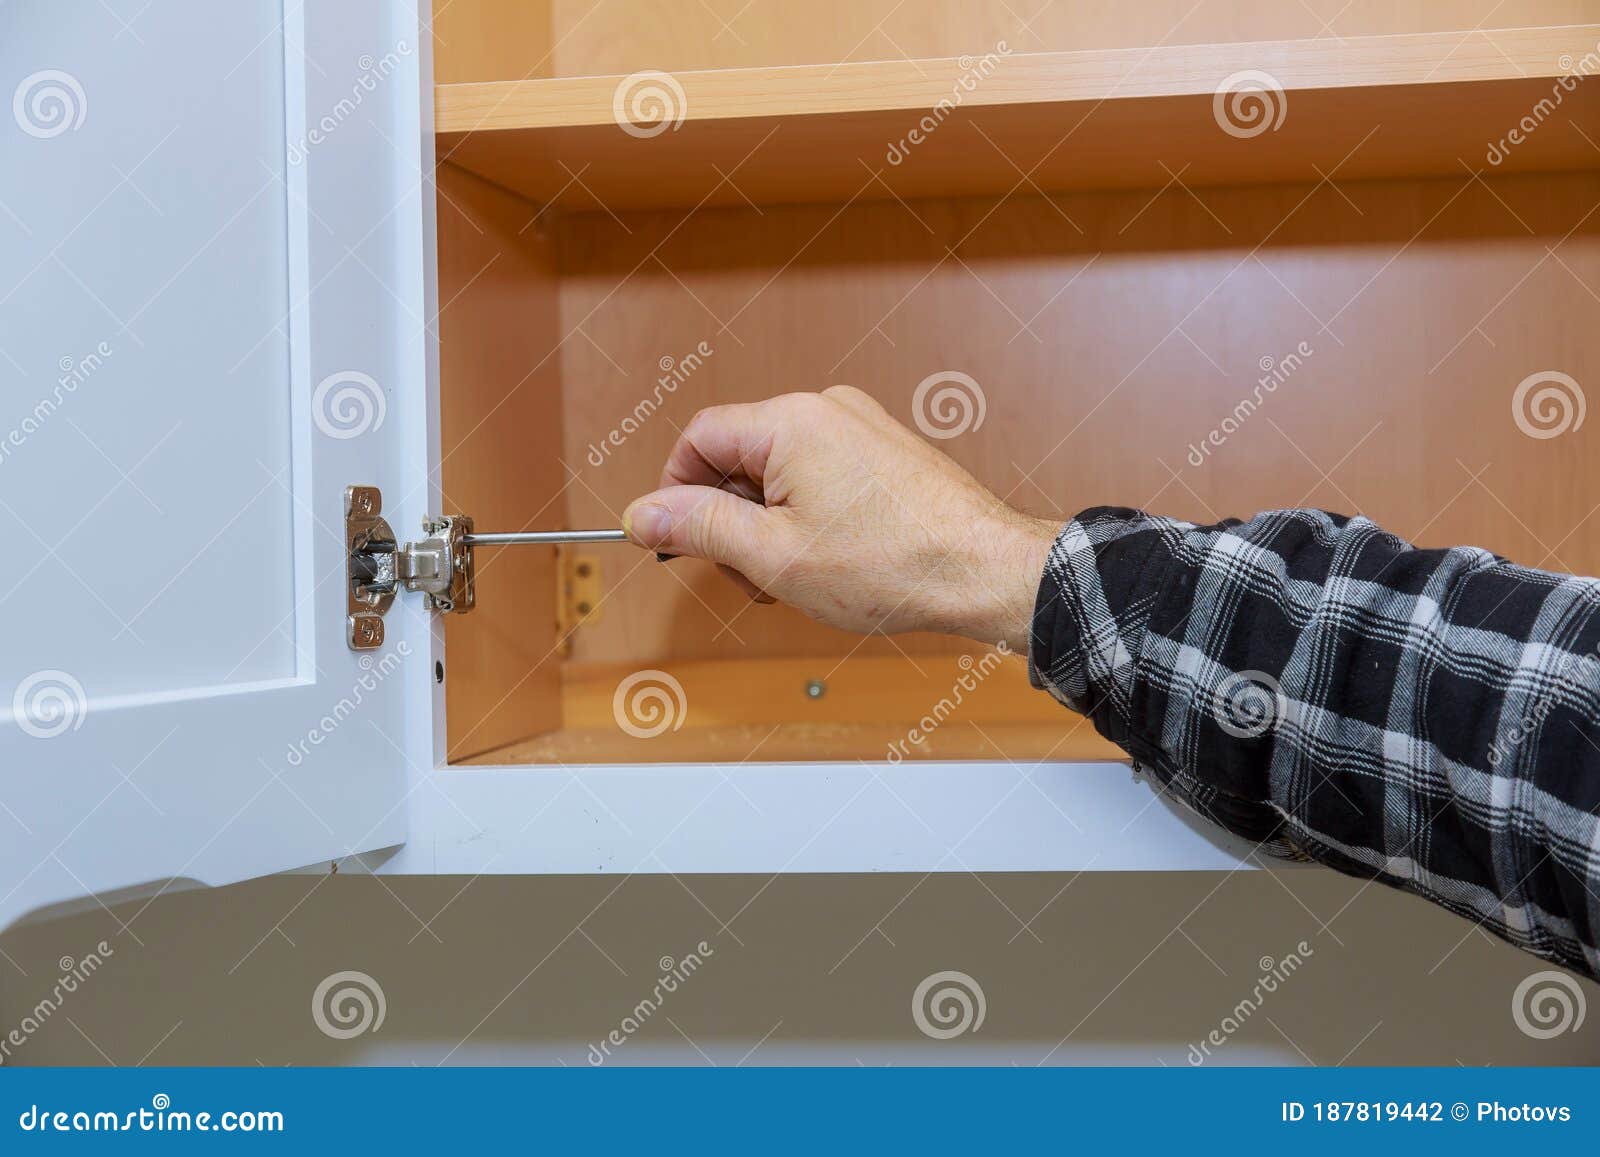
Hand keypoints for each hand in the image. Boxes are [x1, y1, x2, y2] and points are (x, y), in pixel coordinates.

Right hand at [621, 386, 1059, 650]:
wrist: (986, 572)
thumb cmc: (895, 565)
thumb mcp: (772, 556)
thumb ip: (700, 527)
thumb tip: (643, 513)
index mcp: (791, 422)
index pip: (699, 438)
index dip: (677, 494)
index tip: (678, 544)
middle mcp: (826, 409)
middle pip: (739, 456)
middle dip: (731, 520)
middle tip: (752, 578)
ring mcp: (860, 428)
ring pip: (779, 473)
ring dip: (770, 528)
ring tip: (799, 578)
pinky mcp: (884, 453)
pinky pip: (820, 477)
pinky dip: (808, 519)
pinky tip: (830, 564)